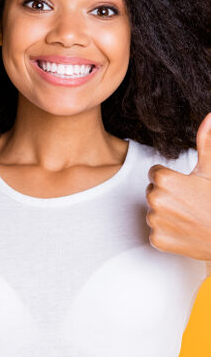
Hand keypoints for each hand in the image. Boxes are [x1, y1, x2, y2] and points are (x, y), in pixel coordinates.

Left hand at [146, 112, 210, 260]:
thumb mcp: (210, 171)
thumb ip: (205, 142)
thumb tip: (209, 116)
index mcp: (164, 180)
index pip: (155, 174)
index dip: (172, 180)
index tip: (186, 188)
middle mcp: (155, 199)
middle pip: (152, 192)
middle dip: (167, 196)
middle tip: (189, 203)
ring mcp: (155, 221)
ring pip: (153, 212)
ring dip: (166, 214)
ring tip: (188, 217)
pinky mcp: (156, 240)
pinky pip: (155, 232)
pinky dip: (167, 233)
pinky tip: (184, 232)